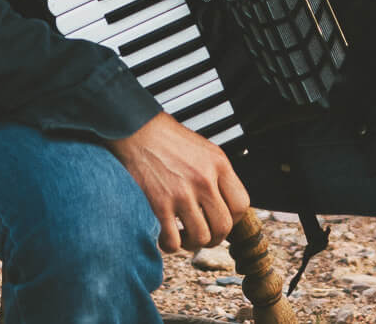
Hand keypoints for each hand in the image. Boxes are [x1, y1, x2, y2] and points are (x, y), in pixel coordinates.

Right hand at [105, 113, 249, 251]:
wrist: (134, 129)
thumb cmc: (165, 138)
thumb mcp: (202, 149)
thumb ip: (215, 174)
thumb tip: (223, 202)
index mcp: (218, 164)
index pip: (241, 204)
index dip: (233, 219)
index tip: (221, 220)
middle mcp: (203, 179)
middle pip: (223, 226)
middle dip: (214, 238)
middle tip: (203, 235)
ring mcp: (181, 193)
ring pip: (200, 238)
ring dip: (192, 243)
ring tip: (183, 235)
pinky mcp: (158, 204)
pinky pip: (172, 241)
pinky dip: (169, 245)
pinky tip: (164, 235)